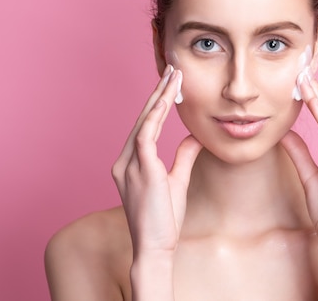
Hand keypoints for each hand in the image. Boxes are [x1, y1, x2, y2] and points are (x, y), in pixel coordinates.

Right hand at [111, 65, 202, 256]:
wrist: (155, 248)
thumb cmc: (164, 220)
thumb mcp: (177, 181)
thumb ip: (182, 157)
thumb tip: (192, 138)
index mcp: (130, 164)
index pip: (145, 126)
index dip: (158, 103)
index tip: (171, 84)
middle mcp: (124, 161)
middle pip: (142, 118)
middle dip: (158, 93)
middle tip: (172, 70)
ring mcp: (128, 165)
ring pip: (143, 121)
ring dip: (159, 98)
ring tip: (173, 77)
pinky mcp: (139, 169)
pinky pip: (146, 135)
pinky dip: (156, 116)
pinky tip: (167, 100)